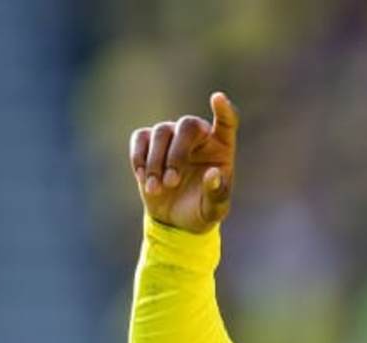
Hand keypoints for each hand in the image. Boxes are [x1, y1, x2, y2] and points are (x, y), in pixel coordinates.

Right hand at [130, 92, 236, 232]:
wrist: (176, 219)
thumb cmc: (201, 210)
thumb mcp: (214, 210)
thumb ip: (216, 193)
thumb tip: (213, 174)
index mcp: (222, 147)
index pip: (227, 122)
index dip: (224, 110)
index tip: (218, 98)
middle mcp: (198, 135)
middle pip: (187, 125)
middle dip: (176, 154)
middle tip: (172, 182)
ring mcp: (173, 136)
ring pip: (161, 132)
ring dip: (156, 162)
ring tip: (157, 189)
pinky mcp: (149, 142)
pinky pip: (140, 138)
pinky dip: (139, 158)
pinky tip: (143, 178)